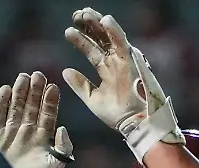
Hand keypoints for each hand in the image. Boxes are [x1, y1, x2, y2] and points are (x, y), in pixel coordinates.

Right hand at [0, 72, 73, 167]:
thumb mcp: (56, 163)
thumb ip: (63, 146)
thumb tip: (61, 128)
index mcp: (42, 139)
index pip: (48, 114)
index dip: (51, 100)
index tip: (53, 85)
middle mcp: (26, 133)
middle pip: (31, 107)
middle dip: (35, 90)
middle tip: (38, 74)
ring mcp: (10, 134)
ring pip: (15, 107)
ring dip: (20, 92)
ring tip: (23, 77)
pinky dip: (0, 102)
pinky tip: (5, 89)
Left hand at [62, 8, 181, 158]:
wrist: (133, 123)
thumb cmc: (116, 114)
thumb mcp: (92, 98)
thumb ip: (80, 84)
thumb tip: (65, 71)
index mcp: (106, 69)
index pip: (91, 50)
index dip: (80, 39)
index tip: (68, 31)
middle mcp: (115, 61)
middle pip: (100, 38)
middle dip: (88, 26)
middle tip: (76, 15)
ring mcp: (123, 60)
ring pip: (110, 36)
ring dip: (98, 23)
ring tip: (85, 13)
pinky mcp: (131, 61)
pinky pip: (122, 42)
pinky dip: (114, 31)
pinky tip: (105, 20)